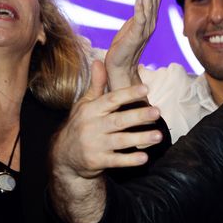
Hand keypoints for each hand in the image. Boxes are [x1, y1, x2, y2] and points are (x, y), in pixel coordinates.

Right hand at [53, 62, 163, 179]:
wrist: (64, 157)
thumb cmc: (80, 125)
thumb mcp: (84, 105)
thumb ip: (96, 85)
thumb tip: (99, 61)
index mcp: (90, 110)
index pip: (111, 100)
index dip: (128, 94)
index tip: (146, 88)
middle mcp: (92, 127)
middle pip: (118, 120)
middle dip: (138, 116)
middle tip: (157, 112)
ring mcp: (95, 145)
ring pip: (120, 141)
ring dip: (140, 138)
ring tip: (158, 136)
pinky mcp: (97, 161)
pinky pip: (116, 161)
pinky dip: (130, 160)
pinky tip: (144, 158)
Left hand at [104, 0, 162, 90]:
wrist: (121, 67)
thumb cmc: (124, 46)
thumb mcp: (133, 24)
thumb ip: (139, 12)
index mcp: (150, 17)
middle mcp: (151, 21)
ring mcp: (145, 29)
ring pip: (149, 3)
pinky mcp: (136, 36)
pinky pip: (140, 19)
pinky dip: (140, 7)